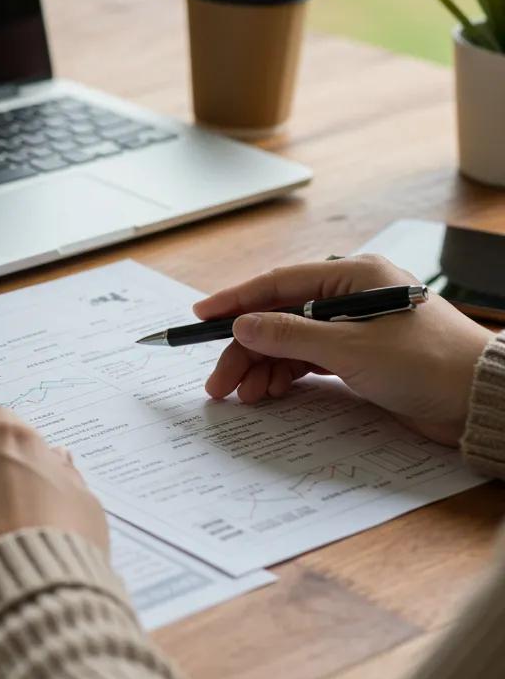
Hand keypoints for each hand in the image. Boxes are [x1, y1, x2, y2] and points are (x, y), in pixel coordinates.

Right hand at [194, 254, 493, 445]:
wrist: (480, 402)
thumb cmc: (428, 364)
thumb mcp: (351, 348)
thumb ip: (290, 334)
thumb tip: (243, 325)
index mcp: (353, 276)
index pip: (279, 283)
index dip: (236, 300)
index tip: (201, 315)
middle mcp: (350, 296)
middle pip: (279, 317)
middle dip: (245, 349)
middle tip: (218, 380)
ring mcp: (353, 327)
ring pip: (289, 342)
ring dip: (262, 367)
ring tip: (243, 394)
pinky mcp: (358, 356)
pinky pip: (306, 360)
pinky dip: (285, 375)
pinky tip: (269, 391)